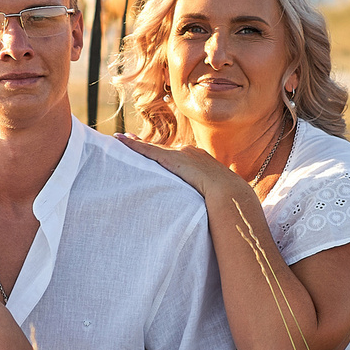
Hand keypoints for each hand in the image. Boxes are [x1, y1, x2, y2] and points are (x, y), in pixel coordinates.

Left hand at [116, 133, 250, 199]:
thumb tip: (203, 210)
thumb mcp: (213, 195)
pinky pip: (148, 150)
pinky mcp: (172, 158)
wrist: (228, 193)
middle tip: (129, 138)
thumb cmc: (225, 199)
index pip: (175, 155)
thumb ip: (204, 196)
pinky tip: (121, 140)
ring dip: (135, 143)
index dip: (161, 152)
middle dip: (145, 144)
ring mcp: (180, 154)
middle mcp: (189, 152)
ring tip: (120, 138)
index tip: (151, 150)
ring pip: (152, 147)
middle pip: (161, 148)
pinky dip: (133, 145)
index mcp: (198, 160)